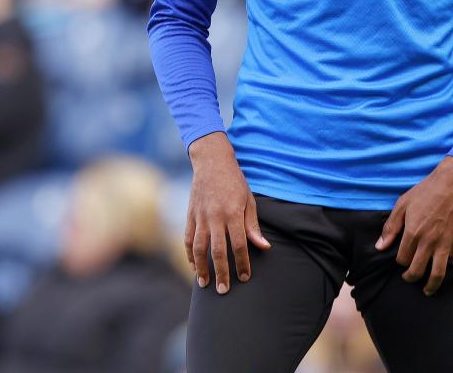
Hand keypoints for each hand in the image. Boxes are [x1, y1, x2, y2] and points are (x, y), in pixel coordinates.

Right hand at [185, 132, 269, 293]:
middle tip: (224, 290)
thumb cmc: (235, 182)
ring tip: (205, 284)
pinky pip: (188, 239)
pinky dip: (189, 255)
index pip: (239, 244)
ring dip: (202, 268)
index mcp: (233, 213)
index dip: (243, 263)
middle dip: (222, 272)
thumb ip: (253, 226)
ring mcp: (200, 217)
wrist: (212, 162)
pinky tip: (194, 266)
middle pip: (218, 251)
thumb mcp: (249, 200)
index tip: (245, 277)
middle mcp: (215, 217)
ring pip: (199, 248)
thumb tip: (264, 247)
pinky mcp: (190, 215)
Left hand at [375, 156, 452, 295]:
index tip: (402, 259)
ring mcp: (445, 243)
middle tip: (409, 278)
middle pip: (416, 271)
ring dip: (431, 286)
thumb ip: (390, 227)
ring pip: (437, 274)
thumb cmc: (424, 192)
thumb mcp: (402, 205)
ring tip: (427, 290)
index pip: (402, 259)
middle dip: (410, 278)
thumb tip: (380, 247)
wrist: (452, 183)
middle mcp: (428, 242)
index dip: (400, 262)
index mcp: (412, 233)